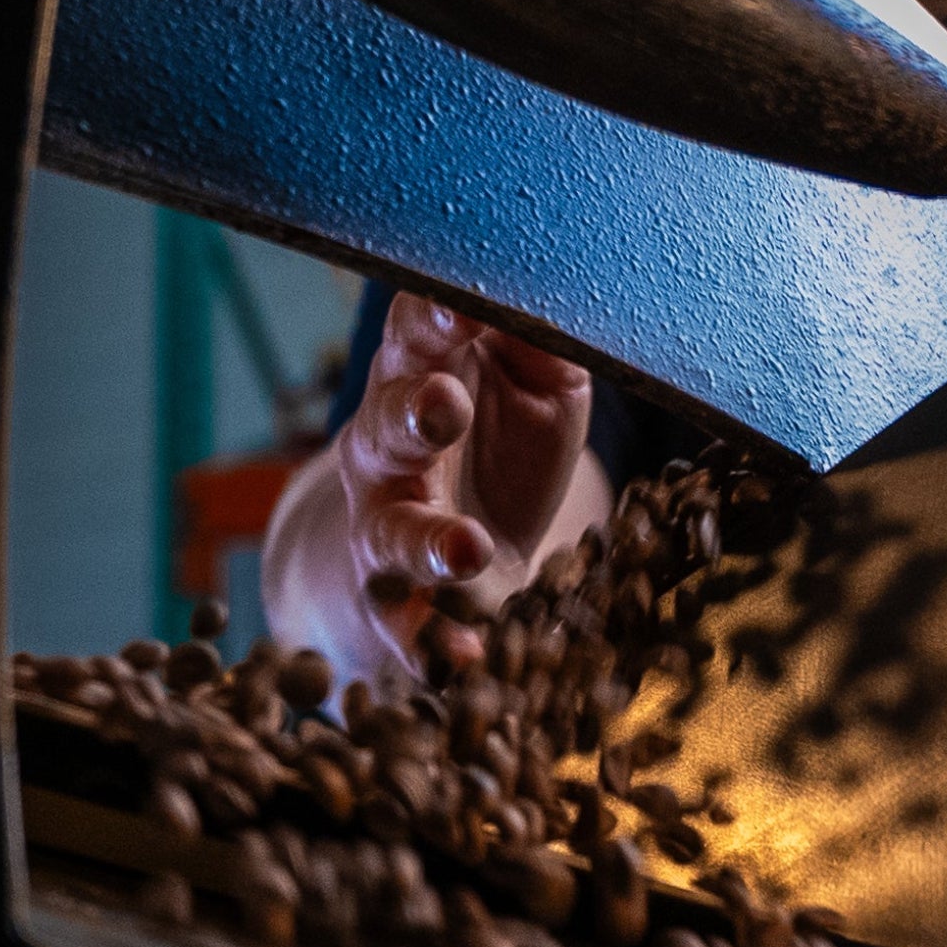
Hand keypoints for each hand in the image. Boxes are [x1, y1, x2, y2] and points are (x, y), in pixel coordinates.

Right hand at [262, 293, 598, 687]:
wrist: (457, 526)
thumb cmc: (505, 430)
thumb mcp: (540, 378)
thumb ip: (543, 340)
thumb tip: (562, 291)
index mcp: (422, 370)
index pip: (415, 331)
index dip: (432, 320)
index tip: (459, 310)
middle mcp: (387, 441)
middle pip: (387, 423)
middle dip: (414, 414)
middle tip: (445, 408)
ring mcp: (384, 521)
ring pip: (389, 528)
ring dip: (423, 539)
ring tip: (465, 549)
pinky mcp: (397, 596)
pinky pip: (404, 623)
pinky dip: (431, 643)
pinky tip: (463, 655)